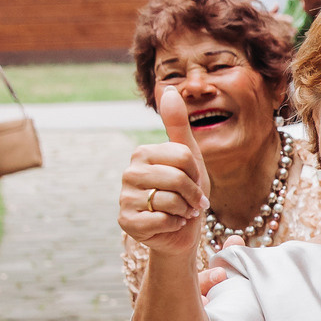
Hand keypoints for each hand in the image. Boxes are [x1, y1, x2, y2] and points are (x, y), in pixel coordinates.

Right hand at [118, 84, 211, 257]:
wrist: (180, 231)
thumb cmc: (185, 193)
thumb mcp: (188, 157)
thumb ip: (178, 125)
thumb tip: (169, 89)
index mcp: (142, 153)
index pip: (183, 157)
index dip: (196, 174)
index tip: (193, 182)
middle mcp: (129, 172)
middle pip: (178, 179)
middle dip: (193, 195)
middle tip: (190, 202)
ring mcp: (125, 197)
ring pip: (171, 200)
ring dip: (185, 211)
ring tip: (180, 212)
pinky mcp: (126, 221)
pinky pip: (162, 220)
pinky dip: (174, 225)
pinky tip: (169, 224)